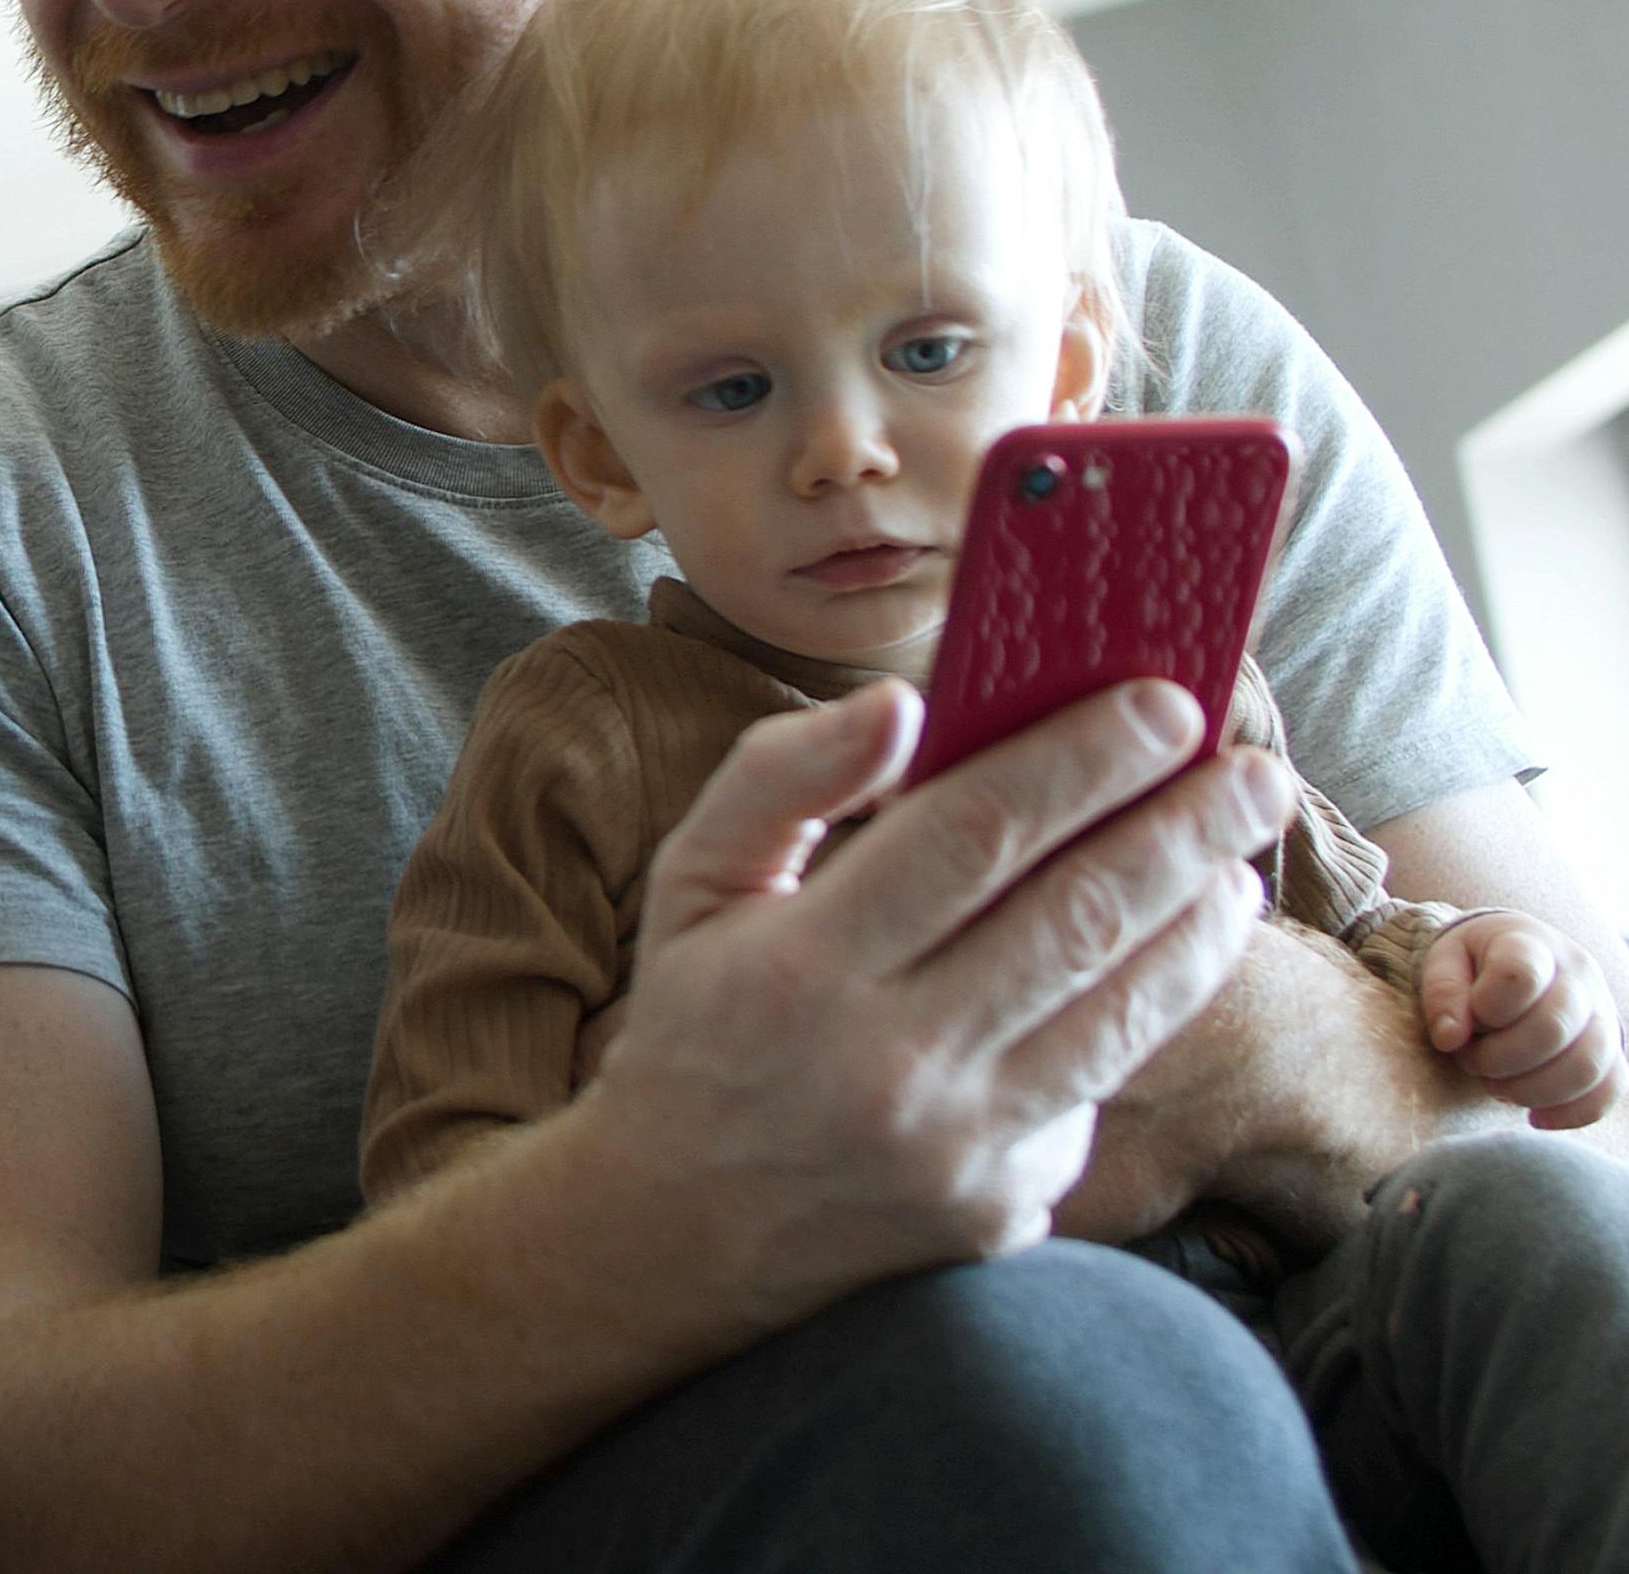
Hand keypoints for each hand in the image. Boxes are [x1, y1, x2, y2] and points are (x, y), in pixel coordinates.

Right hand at [579, 676, 1275, 1333]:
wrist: (680, 1230)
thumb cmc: (697, 1024)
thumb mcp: (690, 883)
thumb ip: (781, 777)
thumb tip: (899, 704)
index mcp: (803, 965)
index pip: (973, 834)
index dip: (1080, 760)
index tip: (1161, 704)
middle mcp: (889, 1062)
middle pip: (1076, 918)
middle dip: (1183, 828)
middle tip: (1252, 764)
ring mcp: (957, 1146)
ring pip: (1121, 1014)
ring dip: (1199, 923)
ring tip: (1239, 853)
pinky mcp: (1002, 1205)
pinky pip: (1094, 1091)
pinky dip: (1145, 1012)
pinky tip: (1171, 952)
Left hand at [1422, 909, 1624, 1128]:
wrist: (1518, 963)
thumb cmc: (1474, 963)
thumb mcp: (1443, 961)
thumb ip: (1442, 993)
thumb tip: (1449, 1039)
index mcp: (1532, 945)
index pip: (1521, 977)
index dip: (1486, 1009)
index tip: (1466, 1021)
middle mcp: (1578, 977)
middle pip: (1554, 1028)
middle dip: (1499, 1059)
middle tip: (1470, 1060)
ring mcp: (1603, 1015)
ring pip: (1587, 1065)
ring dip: (1531, 1089)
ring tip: (1496, 1086)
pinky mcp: (1612, 1051)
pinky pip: (1610, 1089)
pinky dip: (1572, 1112)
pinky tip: (1535, 1118)